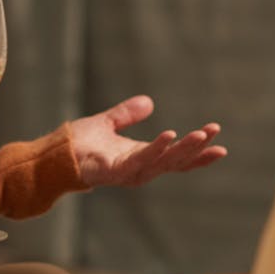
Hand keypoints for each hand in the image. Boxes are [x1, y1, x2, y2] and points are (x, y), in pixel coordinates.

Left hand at [71, 95, 225, 187]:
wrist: (54, 155)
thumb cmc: (78, 144)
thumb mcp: (108, 123)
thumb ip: (127, 114)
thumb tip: (149, 102)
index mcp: (141, 157)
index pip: (176, 158)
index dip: (198, 153)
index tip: (220, 145)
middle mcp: (139, 168)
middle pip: (175, 161)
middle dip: (197, 149)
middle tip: (215, 133)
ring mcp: (128, 172)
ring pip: (163, 162)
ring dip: (183, 149)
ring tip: (200, 134)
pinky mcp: (115, 171)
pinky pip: (140, 160)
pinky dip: (156, 149)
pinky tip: (169, 136)